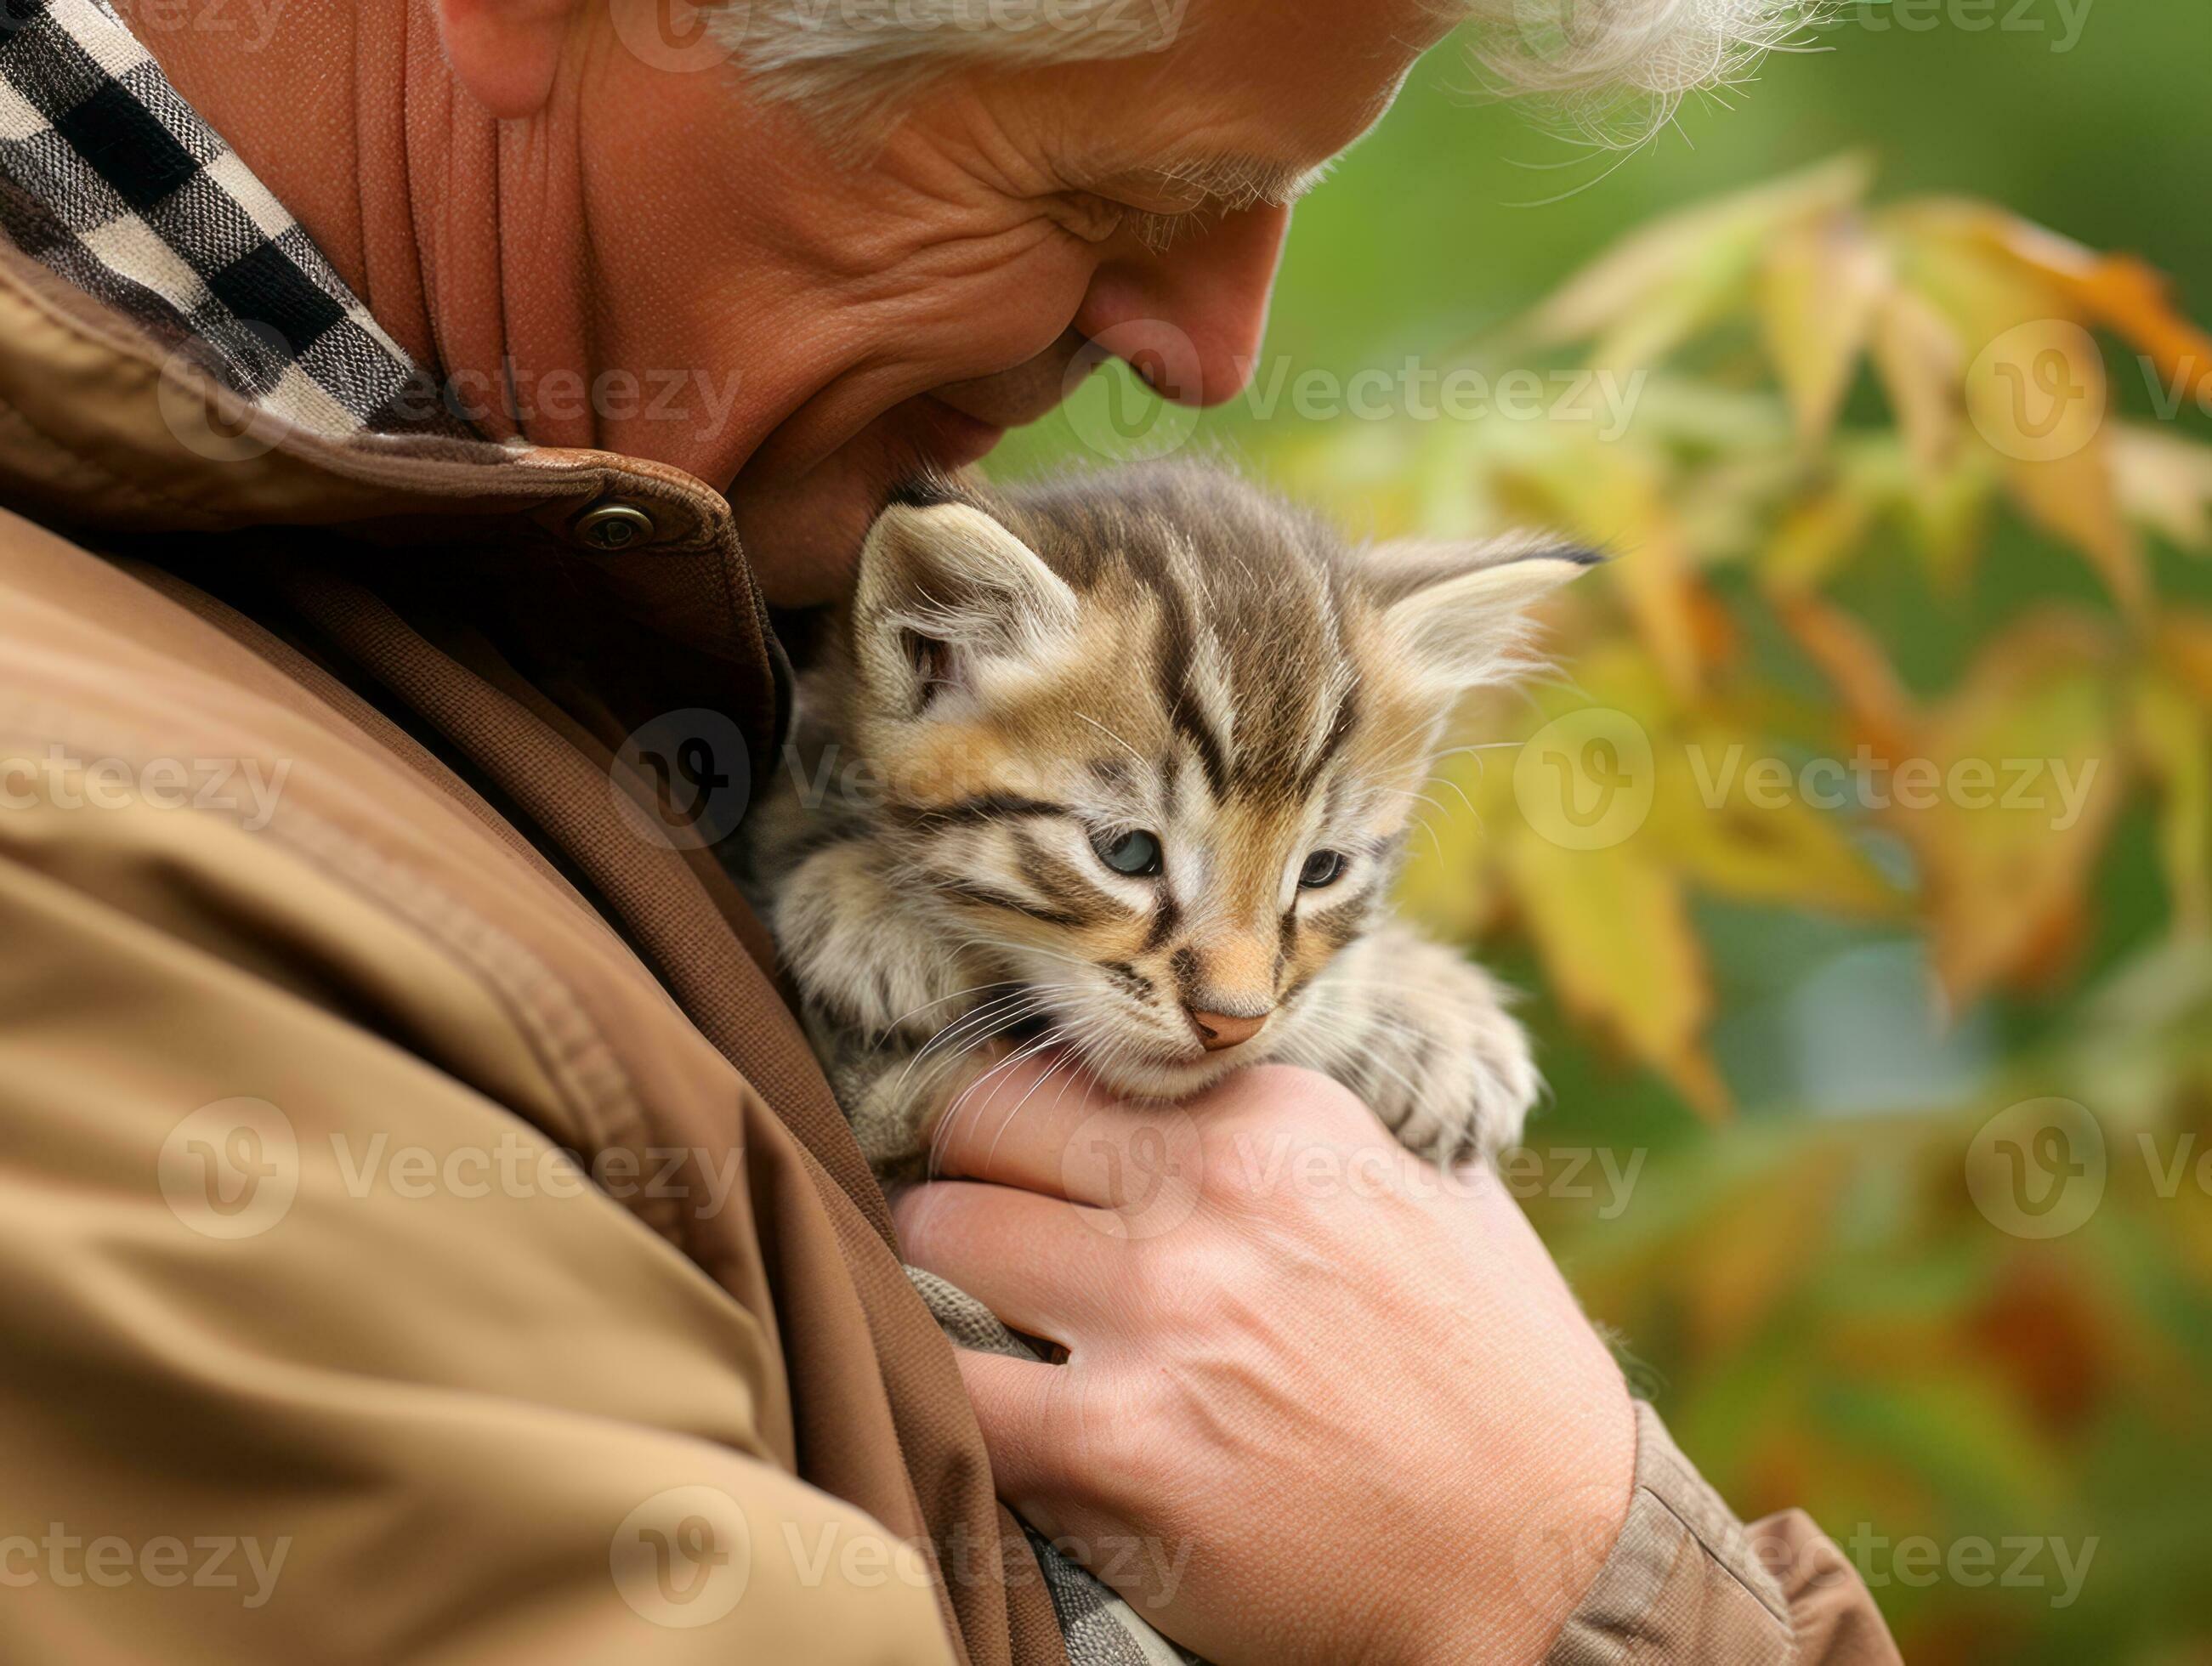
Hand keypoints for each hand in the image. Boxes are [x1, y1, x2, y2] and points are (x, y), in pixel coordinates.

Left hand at [893, 1057, 1635, 1665]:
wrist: (1551, 1559)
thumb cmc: (1486, 1371)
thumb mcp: (1421, 1189)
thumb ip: (1295, 1128)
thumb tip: (1180, 1093)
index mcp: (1275, 1116)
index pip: (1056, 1068)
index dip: (1014, 1125)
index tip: (1011, 1169)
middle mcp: (1211, 1190)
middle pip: (971, 1135)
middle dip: (962, 1191)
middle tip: (983, 1252)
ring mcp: (1160, 1315)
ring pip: (931, 1246)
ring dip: (937, 1291)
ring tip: (984, 1332)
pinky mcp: (1121, 1446)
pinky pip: (952, 1394)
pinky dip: (945, 1406)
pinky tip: (995, 1425)